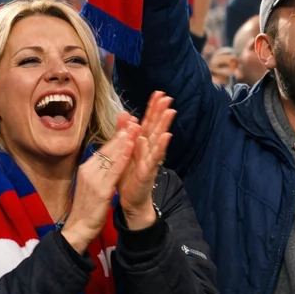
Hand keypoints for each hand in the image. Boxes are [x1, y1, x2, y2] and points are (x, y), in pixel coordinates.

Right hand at [61, 116, 134, 252]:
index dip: (117, 136)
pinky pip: (113, 171)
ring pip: (111, 156)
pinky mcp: (100, 190)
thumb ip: (100, 170)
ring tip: (134, 128)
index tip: (127, 123)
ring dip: (124, 141)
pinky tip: (130, 149)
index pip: (104, 148)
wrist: (78, 228)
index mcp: (87, 168)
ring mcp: (93, 179)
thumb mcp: (93, 184)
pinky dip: (122, 158)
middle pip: (107, 149)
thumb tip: (108, 158)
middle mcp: (88, 170)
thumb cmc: (87, 207)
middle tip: (133, 119)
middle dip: (122, 133)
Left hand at [118, 93, 175, 229]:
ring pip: (157, 141)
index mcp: (142, 145)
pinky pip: (154, 159)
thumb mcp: (124, 151)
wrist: (131, 200)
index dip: (153, 108)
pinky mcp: (148, 173)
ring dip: (164, 126)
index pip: (147, 123)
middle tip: (168, 97)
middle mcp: (149, 151)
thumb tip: (126, 113)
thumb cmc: (129, 176)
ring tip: (170, 112)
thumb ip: (124, 133)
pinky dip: (160, 147)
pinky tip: (166, 136)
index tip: (158, 93)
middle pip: (155, 128)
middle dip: (161, 113)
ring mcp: (150, 161)